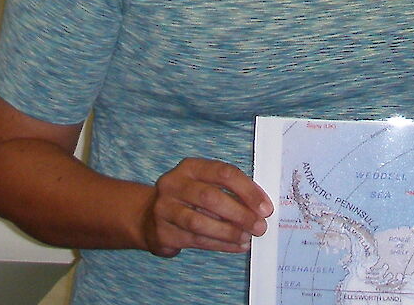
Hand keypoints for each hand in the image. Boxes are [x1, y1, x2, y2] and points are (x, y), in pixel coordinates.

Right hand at [140, 158, 273, 256]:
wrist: (148, 217)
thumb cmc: (188, 199)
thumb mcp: (204, 185)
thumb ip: (229, 192)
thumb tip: (260, 209)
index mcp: (190, 167)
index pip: (223, 173)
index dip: (248, 190)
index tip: (265, 207)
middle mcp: (173, 184)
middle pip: (211, 197)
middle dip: (240, 213)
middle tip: (259, 226)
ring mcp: (164, 208)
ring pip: (200, 222)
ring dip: (229, 232)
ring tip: (247, 238)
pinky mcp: (162, 232)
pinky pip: (196, 240)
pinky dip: (220, 245)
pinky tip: (236, 246)